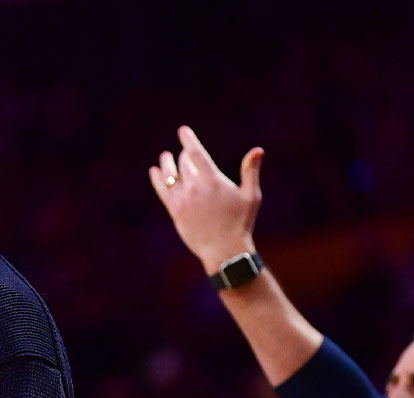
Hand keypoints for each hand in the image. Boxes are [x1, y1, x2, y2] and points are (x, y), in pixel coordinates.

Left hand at [147, 125, 263, 273]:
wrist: (224, 250)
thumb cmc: (241, 223)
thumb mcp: (251, 196)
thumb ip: (250, 171)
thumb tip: (258, 150)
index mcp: (213, 181)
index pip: (196, 154)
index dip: (188, 140)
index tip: (183, 131)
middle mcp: (195, 188)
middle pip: (183, 164)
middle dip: (183, 156)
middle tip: (184, 153)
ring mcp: (183, 200)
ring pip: (170, 176)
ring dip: (167, 164)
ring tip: (165, 157)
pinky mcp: (175, 212)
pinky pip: (162, 191)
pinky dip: (157, 179)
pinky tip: (155, 171)